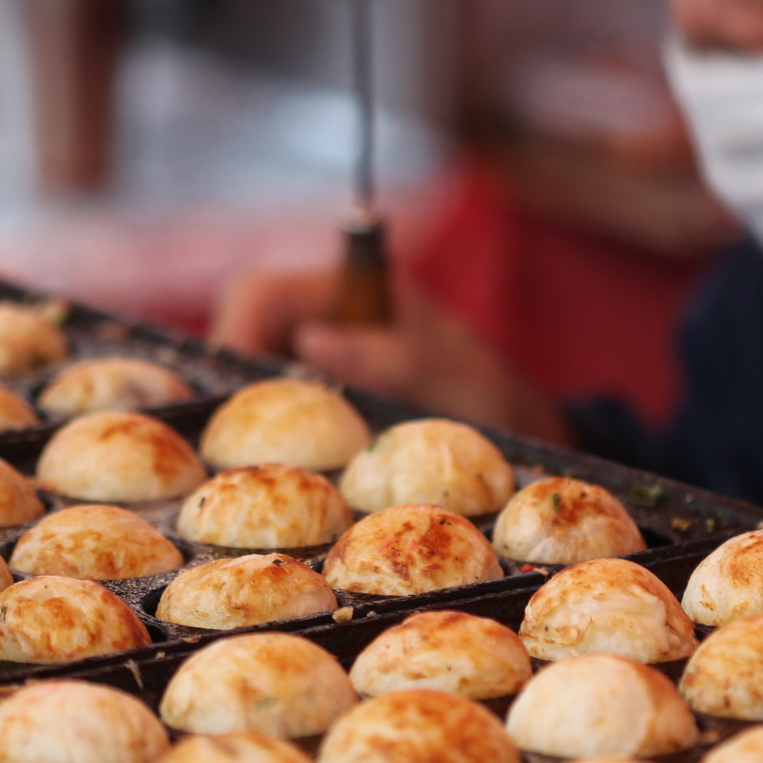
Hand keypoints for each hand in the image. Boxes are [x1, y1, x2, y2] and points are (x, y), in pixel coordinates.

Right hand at [210, 267, 571, 446]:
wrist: (531, 440)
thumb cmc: (507, 405)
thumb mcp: (463, 381)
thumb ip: (397, 358)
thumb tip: (315, 341)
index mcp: (363, 290)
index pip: (263, 294)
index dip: (235, 335)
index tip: (232, 395)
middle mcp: (335, 317)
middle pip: (244, 333)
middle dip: (232, 381)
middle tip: (231, 442)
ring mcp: (329, 357)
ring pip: (255, 373)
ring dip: (247, 412)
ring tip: (252, 462)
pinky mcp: (329, 398)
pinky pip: (278, 408)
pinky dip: (271, 435)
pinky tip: (283, 471)